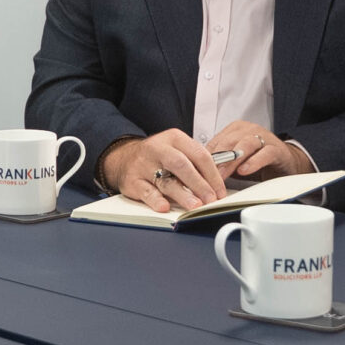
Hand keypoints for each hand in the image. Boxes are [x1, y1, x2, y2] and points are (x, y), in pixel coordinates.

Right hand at [99, 129, 226, 213]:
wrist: (124, 158)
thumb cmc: (156, 156)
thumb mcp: (176, 149)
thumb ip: (195, 163)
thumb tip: (216, 186)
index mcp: (174, 138)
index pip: (199, 155)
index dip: (212, 174)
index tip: (220, 191)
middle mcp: (159, 149)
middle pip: (182, 165)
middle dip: (199, 184)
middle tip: (211, 199)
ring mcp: (144, 165)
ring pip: (165, 180)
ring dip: (182, 194)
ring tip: (194, 205)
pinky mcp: (133, 180)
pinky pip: (146, 191)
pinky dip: (156, 200)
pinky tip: (165, 206)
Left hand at [206, 120, 312, 180]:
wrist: (285, 162)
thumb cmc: (257, 160)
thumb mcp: (234, 161)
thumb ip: (219, 163)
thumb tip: (197, 173)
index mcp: (234, 129)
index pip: (216, 142)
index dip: (205, 158)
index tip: (197, 172)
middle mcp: (248, 130)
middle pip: (228, 142)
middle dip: (217, 159)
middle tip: (208, 174)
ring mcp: (263, 137)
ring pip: (245, 145)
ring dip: (232, 160)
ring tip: (223, 173)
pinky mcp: (276, 149)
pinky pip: (264, 153)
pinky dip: (253, 162)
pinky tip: (244, 170)